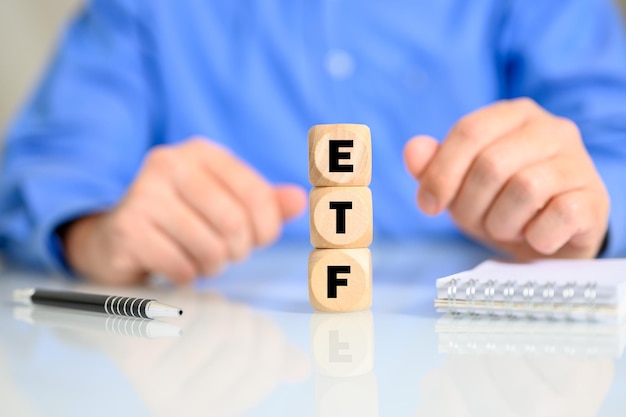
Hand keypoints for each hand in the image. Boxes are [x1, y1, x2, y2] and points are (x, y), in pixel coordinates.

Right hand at [62, 138, 306, 284]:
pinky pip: (181, 267)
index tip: (257, 240)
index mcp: (201, 152)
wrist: (118, 239)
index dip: (266, 229)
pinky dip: (186, 276)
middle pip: (234, 223)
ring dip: (212, 266)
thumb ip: (266, 202)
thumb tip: (300, 200)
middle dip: (237, 250)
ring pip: (209, 248)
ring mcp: (143, 194)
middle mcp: (170, 163)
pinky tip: (175, 266)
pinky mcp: (128, 229)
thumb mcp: (228, 204)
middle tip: (224, 254)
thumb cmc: (184, 220)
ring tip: (199, 259)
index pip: (257, 195)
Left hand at [404, 98, 609, 258]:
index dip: (441, 173)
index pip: (468, 132)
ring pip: (524, 188)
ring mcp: (578, 161)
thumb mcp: (459, 186)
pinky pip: (557, 215)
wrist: (546, 241)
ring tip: (507, 227)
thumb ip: (434, 166)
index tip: (428, 206)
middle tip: (478, 222)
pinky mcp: (594, 198)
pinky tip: (536, 236)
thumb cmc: (497, 206)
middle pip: (491, 164)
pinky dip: (536, 236)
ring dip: (502, 223)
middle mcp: (551, 129)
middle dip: (471, 205)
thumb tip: (413, 150)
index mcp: (512, 115)